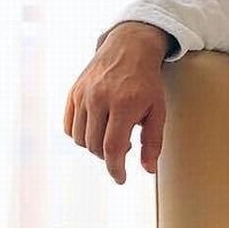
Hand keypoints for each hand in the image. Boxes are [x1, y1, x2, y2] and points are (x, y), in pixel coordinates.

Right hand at [63, 22, 170, 183]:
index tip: (121, 178)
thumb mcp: (158, 111)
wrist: (128, 49)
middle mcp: (99, 99)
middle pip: (95, 145)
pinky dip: (80, 136)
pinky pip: (69, 126)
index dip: (115, 168)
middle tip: (123, 148)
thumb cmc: (147, 83)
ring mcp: (83, 94)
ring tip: (112, 136)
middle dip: (108, 157)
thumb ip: (153, 142)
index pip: (112, 147)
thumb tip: (148, 170)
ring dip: (94, 147)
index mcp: (124, 104)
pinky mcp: (73, 92)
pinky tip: (96, 130)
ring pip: (80, 138)